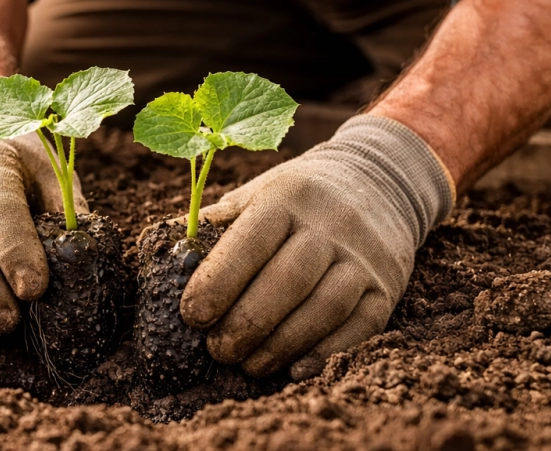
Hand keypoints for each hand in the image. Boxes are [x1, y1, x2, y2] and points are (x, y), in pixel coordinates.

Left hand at [179, 114, 454, 379]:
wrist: (379, 181)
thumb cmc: (297, 197)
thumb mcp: (257, 192)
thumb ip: (216, 223)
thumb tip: (164, 255)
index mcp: (287, 196)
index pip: (250, 242)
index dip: (218, 282)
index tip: (191, 316)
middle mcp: (331, 224)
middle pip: (286, 282)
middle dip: (245, 324)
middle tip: (216, 351)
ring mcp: (364, 257)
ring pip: (322, 310)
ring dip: (279, 346)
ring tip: (247, 365)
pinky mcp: (387, 287)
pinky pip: (359, 328)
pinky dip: (324, 353)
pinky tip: (292, 370)